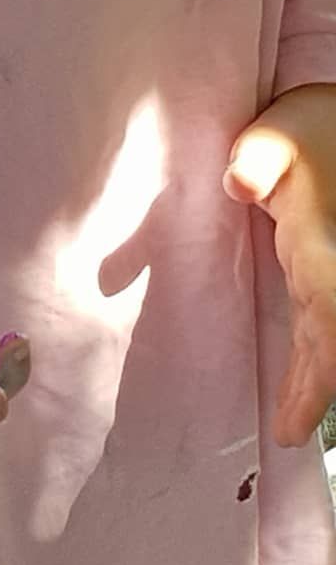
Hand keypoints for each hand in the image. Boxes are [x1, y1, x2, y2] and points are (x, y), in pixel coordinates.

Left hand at [225, 84, 335, 446]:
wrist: (329, 129)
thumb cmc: (305, 130)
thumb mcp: (279, 135)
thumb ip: (260, 156)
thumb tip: (239, 181)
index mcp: (322, 247)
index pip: (327, 312)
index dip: (323, 359)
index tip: (309, 396)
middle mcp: (332, 269)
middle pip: (330, 337)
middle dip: (317, 387)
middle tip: (291, 435)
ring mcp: (329, 275)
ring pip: (325, 338)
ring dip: (312, 382)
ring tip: (291, 429)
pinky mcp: (320, 275)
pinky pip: (318, 328)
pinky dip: (311, 361)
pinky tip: (297, 391)